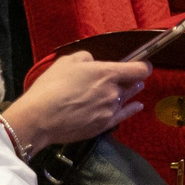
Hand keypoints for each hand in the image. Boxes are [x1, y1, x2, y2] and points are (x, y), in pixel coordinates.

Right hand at [8, 52, 149, 147]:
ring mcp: (110, 110)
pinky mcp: (104, 126)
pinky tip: (137, 106)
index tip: (142, 64)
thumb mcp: (67, 61)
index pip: (139, 69)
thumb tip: (93, 62)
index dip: (143, 65)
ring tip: (132, 89)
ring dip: (128, 93)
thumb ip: (86, 58)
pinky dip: (132, 109)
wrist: (41, 117)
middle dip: (129, 80)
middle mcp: (113, 92)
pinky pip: (124, 115)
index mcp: (107, 73)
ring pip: (125, 99)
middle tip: (125, 77)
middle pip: (132, 84)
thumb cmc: (52, 86)